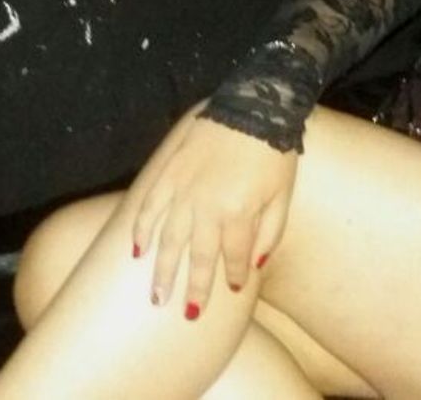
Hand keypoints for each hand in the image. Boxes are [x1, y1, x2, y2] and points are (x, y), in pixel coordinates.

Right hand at [124, 103, 297, 317]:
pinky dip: (141, 228)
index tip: (233, 289)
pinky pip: (149, 206)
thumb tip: (256, 265)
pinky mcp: (169, 172)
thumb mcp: (284, 195)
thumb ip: (271, 233)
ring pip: (167, 239)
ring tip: (156, 294)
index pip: (234, 256)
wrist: (256, 107)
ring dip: (161, 269)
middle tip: (187, 313)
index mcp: (239, 213)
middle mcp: (206, 206)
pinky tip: (136, 249)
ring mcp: (183, 189)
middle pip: (196, 256)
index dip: (235, 275)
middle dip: (193, 287)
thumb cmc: (274, 153)